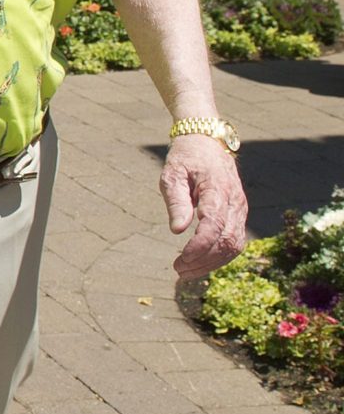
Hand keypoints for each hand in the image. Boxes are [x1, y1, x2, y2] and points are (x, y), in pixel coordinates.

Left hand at [160, 134, 247, 279]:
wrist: (207, 142)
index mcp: (217, 189)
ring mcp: (240, 209)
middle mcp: (235, 202)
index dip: (199, 247)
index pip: (214, 226)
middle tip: (179, 270)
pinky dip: (220, 256)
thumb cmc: (186, 158)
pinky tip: (200, 262)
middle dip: (204, 260)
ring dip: (212, 263)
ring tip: (186, 271)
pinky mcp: (239, 214)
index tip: (180, 259)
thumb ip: (176, 201)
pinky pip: (235, 241)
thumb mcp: (172, 173)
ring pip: (235, 245)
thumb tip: (178, 230)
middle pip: (227, 241)